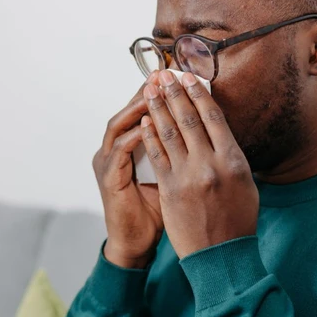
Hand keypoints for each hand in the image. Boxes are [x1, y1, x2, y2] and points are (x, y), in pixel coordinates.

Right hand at [94, 78, 164, 268]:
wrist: (136, 243)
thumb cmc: (156, 213)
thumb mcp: (171, 177)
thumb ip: (178, 154)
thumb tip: (208, 134)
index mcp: (127, 149)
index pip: (142, 113)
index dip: (159, 95)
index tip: (178, 78)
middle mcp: (113, 151)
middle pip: (128, 112)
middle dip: (146, 92)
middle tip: (163, 74)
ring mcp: (107, 163)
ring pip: (119, 125)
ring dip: (137, 107)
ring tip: (154, 91)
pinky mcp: (108, 178)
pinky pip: (119, 150)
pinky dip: (134, 135)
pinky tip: (149, 124)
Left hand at [138, 69, 259, 257]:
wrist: (221, 255)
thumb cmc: (236, 221)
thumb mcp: (245, 185)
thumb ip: (232, 158)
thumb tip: (220, 134)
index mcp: (234, 160)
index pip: (214, 118)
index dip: (198, 94)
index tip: (188, 77)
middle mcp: (212, 164)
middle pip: (189, 119)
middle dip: (174, 93)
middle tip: (163, 74)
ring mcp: (189, 176)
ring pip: (169, 133)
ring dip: (157, 108)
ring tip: (149, 90)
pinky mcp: (170, 189)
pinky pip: (157, 155)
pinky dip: (151, 135)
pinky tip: (145, 121)